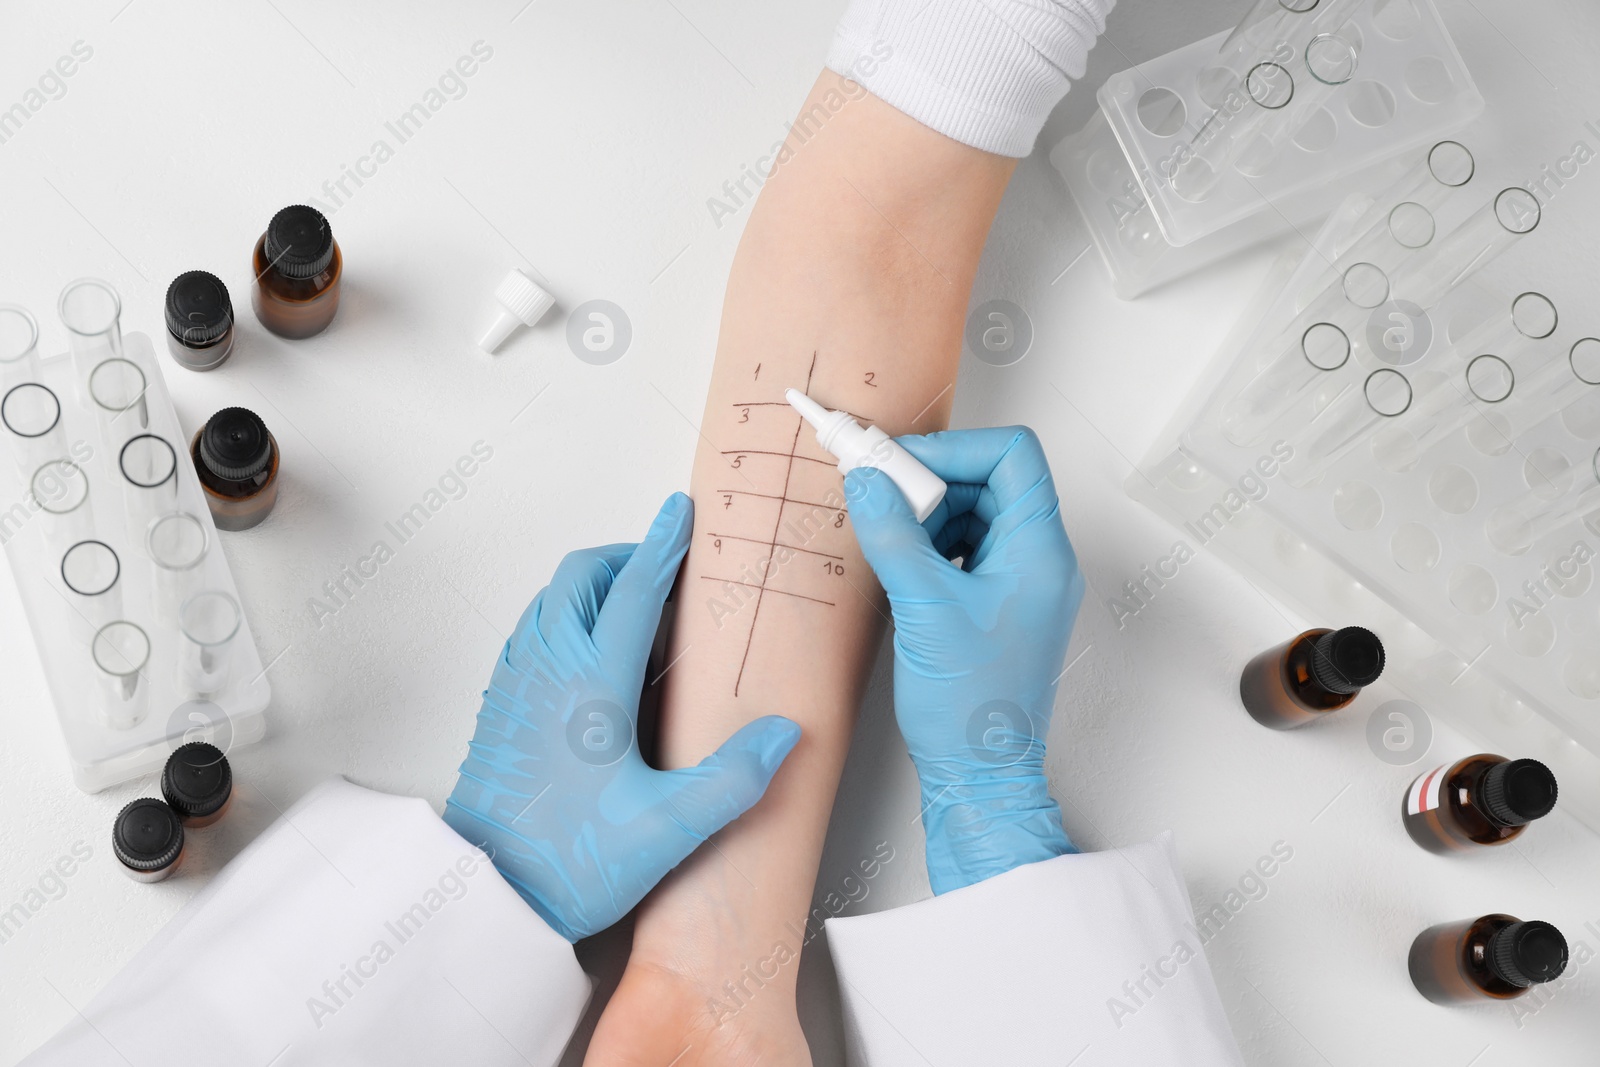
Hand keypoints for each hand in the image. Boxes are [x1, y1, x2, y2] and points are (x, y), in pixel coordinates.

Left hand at [443, 493, 801, 940]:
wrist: (483, 896)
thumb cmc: (566, 863)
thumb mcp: (667, 829)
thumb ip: (732, 778)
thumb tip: (782, 733)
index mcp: (591, 683)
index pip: (634, 591)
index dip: (663, 546)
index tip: (681, 513)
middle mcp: (548, 669)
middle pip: (582, 577)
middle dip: (627, 558)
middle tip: (668, 572)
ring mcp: (516, 685)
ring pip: (552, 600)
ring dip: (594, 587)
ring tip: (637, 613)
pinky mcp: (499, 707)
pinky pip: (533, 632)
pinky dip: (566, 618)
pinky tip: (592, 661)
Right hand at [844, 427, 1082, 894]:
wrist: (980, 778)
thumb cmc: (973, 711)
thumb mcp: (925, 609)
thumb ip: (894, 536)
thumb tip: (868, 481)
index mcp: (1041, 552)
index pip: (1012, 457)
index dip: (954, 449)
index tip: (901, 465)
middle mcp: (1038, 561)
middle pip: (989, 481)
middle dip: (932, 482)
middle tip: (881, 495)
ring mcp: (1018, 585)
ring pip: (973, 515)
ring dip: (926, 515)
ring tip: (887, 536)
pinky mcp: (994, 607)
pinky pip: (963, 551)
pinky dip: (928, 547)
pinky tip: (898, 565)